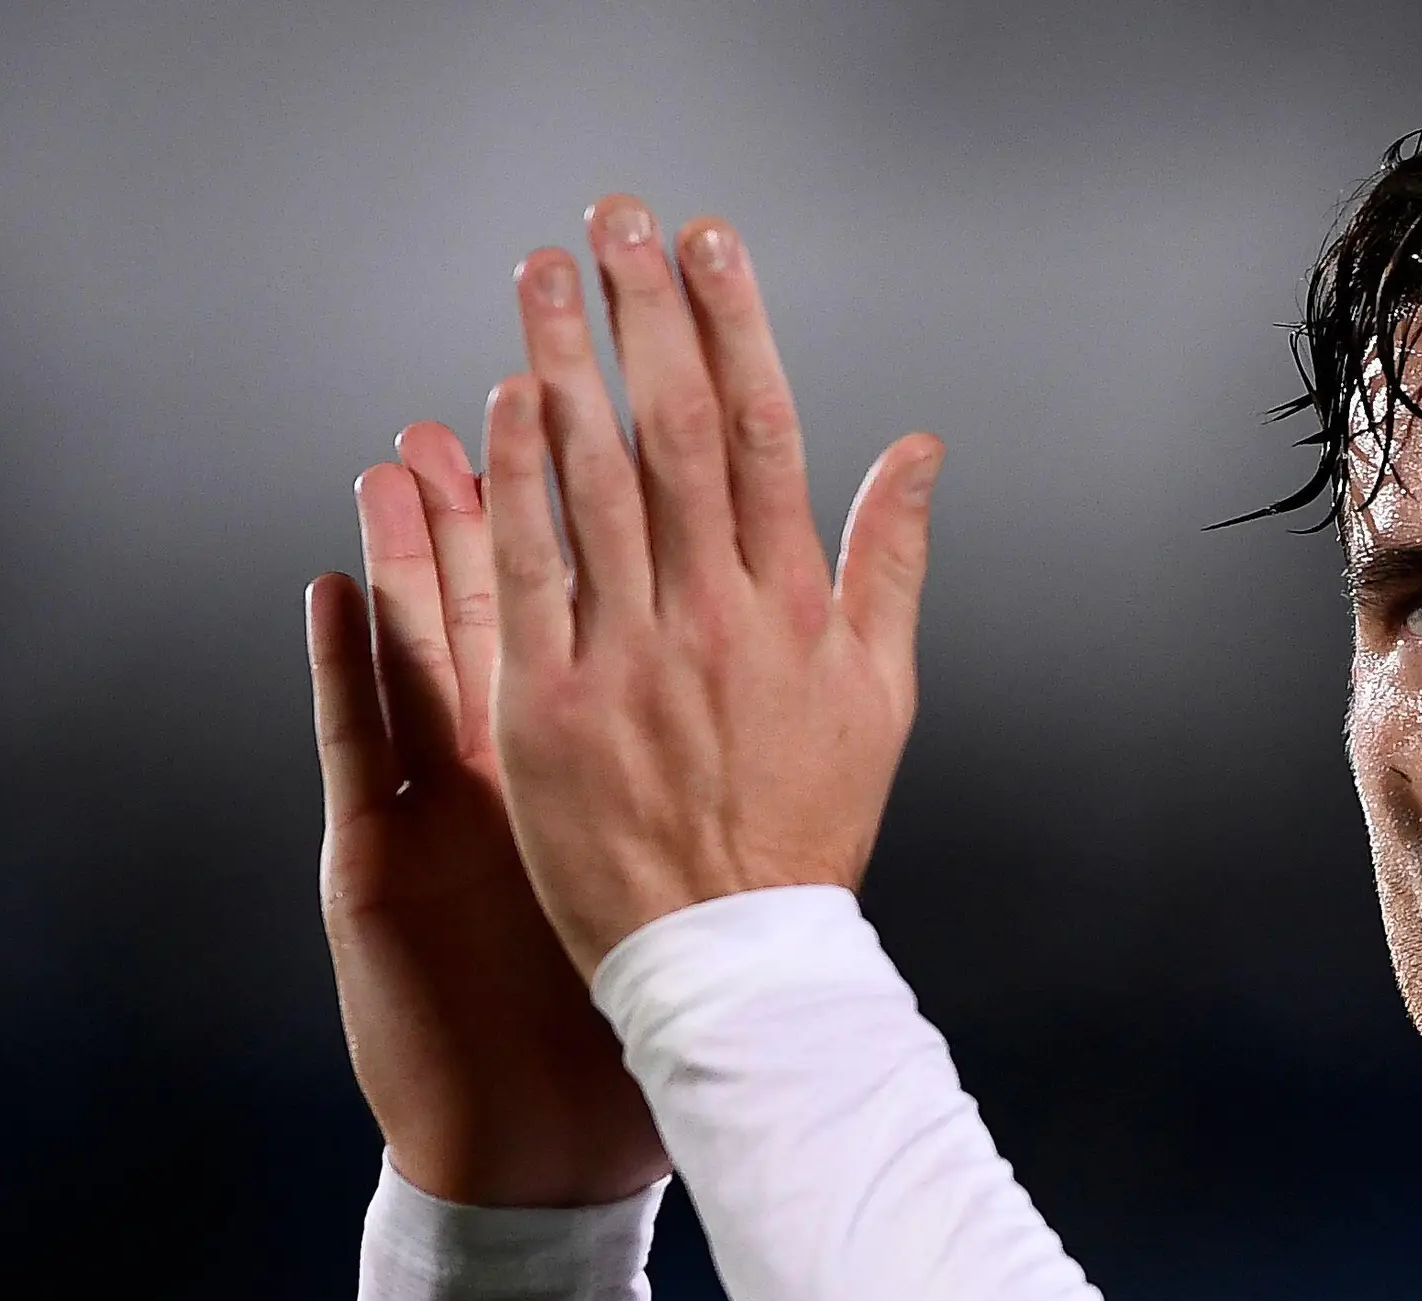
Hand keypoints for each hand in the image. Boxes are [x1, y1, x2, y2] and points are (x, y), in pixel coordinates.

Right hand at [308, 421, 666, 1206]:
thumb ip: (690, 781)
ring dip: (403, 550)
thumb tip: (751, 698)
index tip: (601, 407)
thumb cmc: (593, 1014)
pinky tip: (329, 591)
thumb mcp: (643, 881)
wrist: (532, 1139)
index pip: (580, 614)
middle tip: (498, 370)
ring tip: (395, 450)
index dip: (590, 516)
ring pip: (415, 652)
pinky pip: (361, 747)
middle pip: (495, 603)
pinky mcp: (376, 859)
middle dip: (499, 489)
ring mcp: (431, 809)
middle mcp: (494, 766)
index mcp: (569, 757)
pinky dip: (344, 667)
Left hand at [481, 198, 939, 970]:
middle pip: (672, 431)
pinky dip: (513, 485)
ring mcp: (623, 660)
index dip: (735, 326)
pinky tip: (501, 406)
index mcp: (790, 609)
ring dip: (564, 364)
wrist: (732, 957)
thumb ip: (889, 561)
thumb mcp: (881, 695)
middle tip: (614, 222)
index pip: (762, 432)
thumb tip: (919, 447)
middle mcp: (710, 618)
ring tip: (542, 277)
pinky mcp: (544, 709)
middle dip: (643, 315)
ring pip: (592, 483)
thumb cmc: (805, 831)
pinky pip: (526, 575)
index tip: (710, 245)